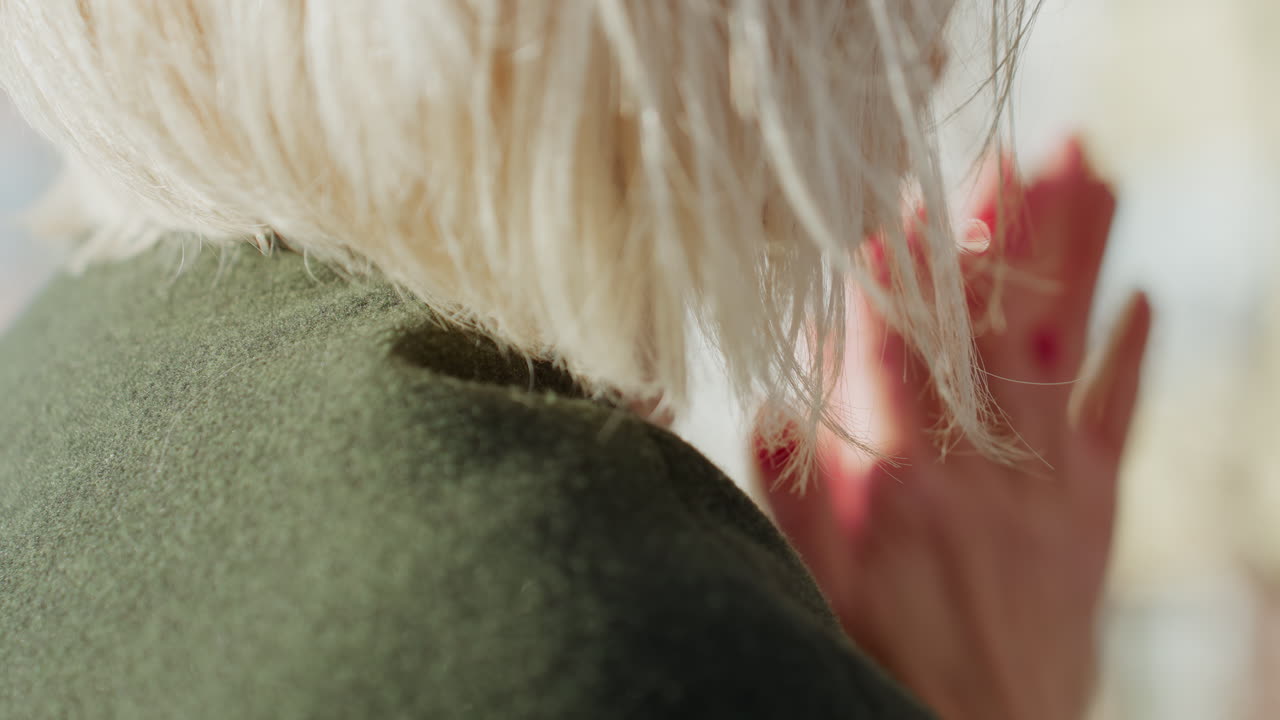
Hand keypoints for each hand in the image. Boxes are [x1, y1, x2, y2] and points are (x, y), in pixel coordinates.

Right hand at [755, 139, 1150, 719]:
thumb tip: (767, 414)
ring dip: (1074, 259)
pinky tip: (1145, 294)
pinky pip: (1120, 416)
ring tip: (1086, 177)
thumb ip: (788, 497)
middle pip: (986, 331)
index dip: (893, 281)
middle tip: (1010, 157)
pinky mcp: (1094, 509)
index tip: (896, 212)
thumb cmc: (885, 664)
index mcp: (898, 482)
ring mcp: (1046, 483)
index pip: (891, 356)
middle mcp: (979, 468)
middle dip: (995, 240)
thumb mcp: (810, 588)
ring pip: (1059, 348)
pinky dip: (1132, 352)